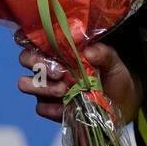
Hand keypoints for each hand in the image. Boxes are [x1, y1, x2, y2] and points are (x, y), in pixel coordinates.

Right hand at [15, 31, 135, 121]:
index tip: (41, 43)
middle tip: (59, 72)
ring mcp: (46, 87)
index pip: (34, 38)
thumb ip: (103, 53)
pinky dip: (53, 107)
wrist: (121, 102)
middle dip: (37, 63)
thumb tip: (88, 52)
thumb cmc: (113, 75)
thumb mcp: (114, 62)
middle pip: (25, 58)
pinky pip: (41, 107)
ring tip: (64, 89)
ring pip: (26, 84)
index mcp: (60, 49)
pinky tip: (67, 106)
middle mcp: (48, 66)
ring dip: (44, 87)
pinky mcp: (50, 108)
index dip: (28, 37)